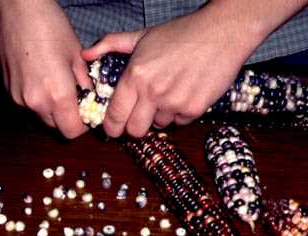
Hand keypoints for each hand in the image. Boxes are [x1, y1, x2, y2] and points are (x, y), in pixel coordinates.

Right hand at [0, 0, 91, 137]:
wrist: (17, 9)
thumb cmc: (51, 27)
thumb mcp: (77, 56)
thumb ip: (84, 83)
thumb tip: (89, 96)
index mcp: (58, 95)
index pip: (72, 131)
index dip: (82, 126)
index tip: (86, 113)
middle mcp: (36, 102)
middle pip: (56, 127)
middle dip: (67, 118)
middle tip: (75, 99)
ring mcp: (19, 98)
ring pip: (41, 116)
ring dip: (52, 109)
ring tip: (57, 86)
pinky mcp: (8, 90)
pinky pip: (28, 104)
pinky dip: (38, 99)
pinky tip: (41, 78)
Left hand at [82, 3, 268, 137]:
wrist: (221, 32)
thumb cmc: (180, 33)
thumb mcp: (142, 36)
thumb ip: (110, 44)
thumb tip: (86, 55)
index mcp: (136, 76)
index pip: (115, 115)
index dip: (112, 127)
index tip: (113, 129)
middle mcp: (153, 92)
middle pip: (135, 131)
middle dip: (134, 127)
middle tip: (140, 117)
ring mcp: (174, 102)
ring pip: (159, 125)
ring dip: (160, 115)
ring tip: (169, 93)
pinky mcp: (195, 109)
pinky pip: (180, 122)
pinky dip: (180, 113)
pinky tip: (185, 93)